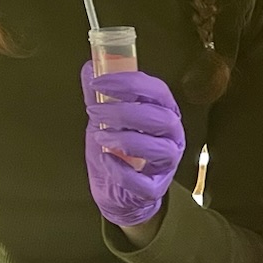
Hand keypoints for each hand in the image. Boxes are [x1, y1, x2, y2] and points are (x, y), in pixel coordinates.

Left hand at [82, 62, 184, 227]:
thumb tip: (90, 68)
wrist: (119, 193)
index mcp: (163, 114)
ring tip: (99, 135)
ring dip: (126, 139)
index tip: (99, 83)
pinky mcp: (154, 188)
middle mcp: (171, 137)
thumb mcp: (108, 120)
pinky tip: (107, 160)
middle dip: (125, 111)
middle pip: (162, 118)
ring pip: (161, 149)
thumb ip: (101, 96)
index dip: (130, 83)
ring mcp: (166, 164)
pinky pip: (145, 182)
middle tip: (94, 111)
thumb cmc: (119, 153)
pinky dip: (123, 171)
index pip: (158, 91)